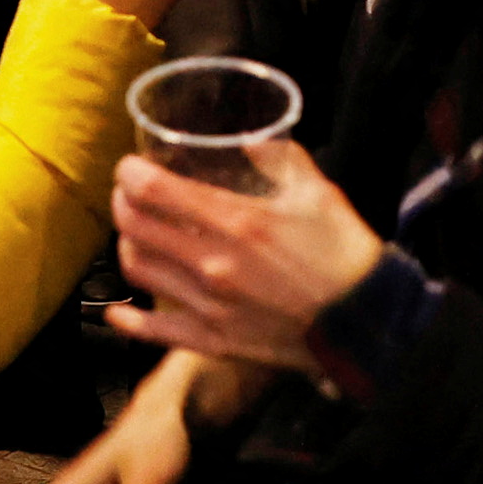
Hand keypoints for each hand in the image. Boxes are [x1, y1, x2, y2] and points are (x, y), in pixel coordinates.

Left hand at [101, 138, 386, 371]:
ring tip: (137, 237)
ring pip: (137, 271)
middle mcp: (212, 264)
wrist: (365, 324)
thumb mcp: (317, 192)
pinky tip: (117, 310)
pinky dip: (128, 319)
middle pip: (134, 226)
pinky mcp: (213, 341)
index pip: (153, 190)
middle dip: (122, 203)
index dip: (130, 173)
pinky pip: (154, 331)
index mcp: (236, 222)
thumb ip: (280, 159)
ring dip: (128, 246)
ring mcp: (208, 307)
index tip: (131, 166)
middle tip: (129, 195)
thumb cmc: (345, 254)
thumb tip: (252, 142)